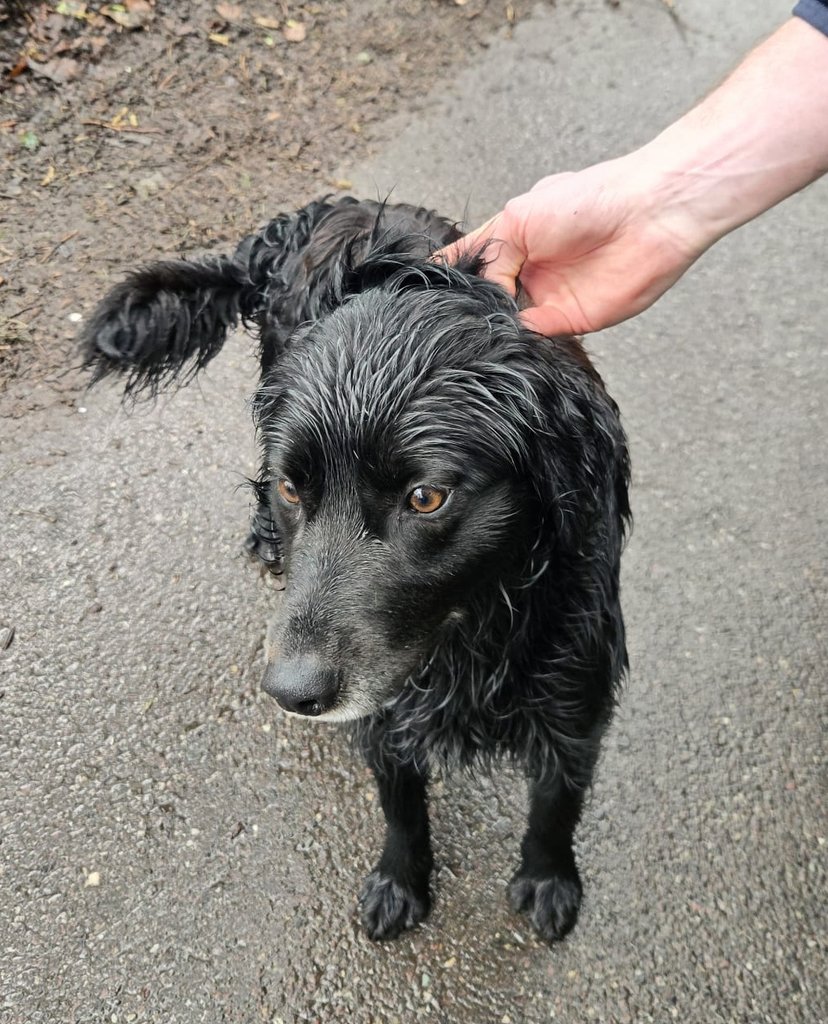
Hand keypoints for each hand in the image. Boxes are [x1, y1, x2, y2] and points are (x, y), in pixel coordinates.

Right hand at [439, 156, 700, 335]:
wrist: (649, 214)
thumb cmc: (590, 200)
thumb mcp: (517, 220)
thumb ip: (490, 261)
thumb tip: (480, 297)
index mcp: (511, 238)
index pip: (470, 263)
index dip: (449, 277)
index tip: (426, 294)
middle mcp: (527, 270)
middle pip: (486, 299)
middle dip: (471, 307)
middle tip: (449, 315)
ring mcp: (547, 296)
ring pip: (507, 322)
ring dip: (493, 326)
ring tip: (474, 325)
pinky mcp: (570, 320)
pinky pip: (535, 337)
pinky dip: (519, 339)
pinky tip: (507, 331)